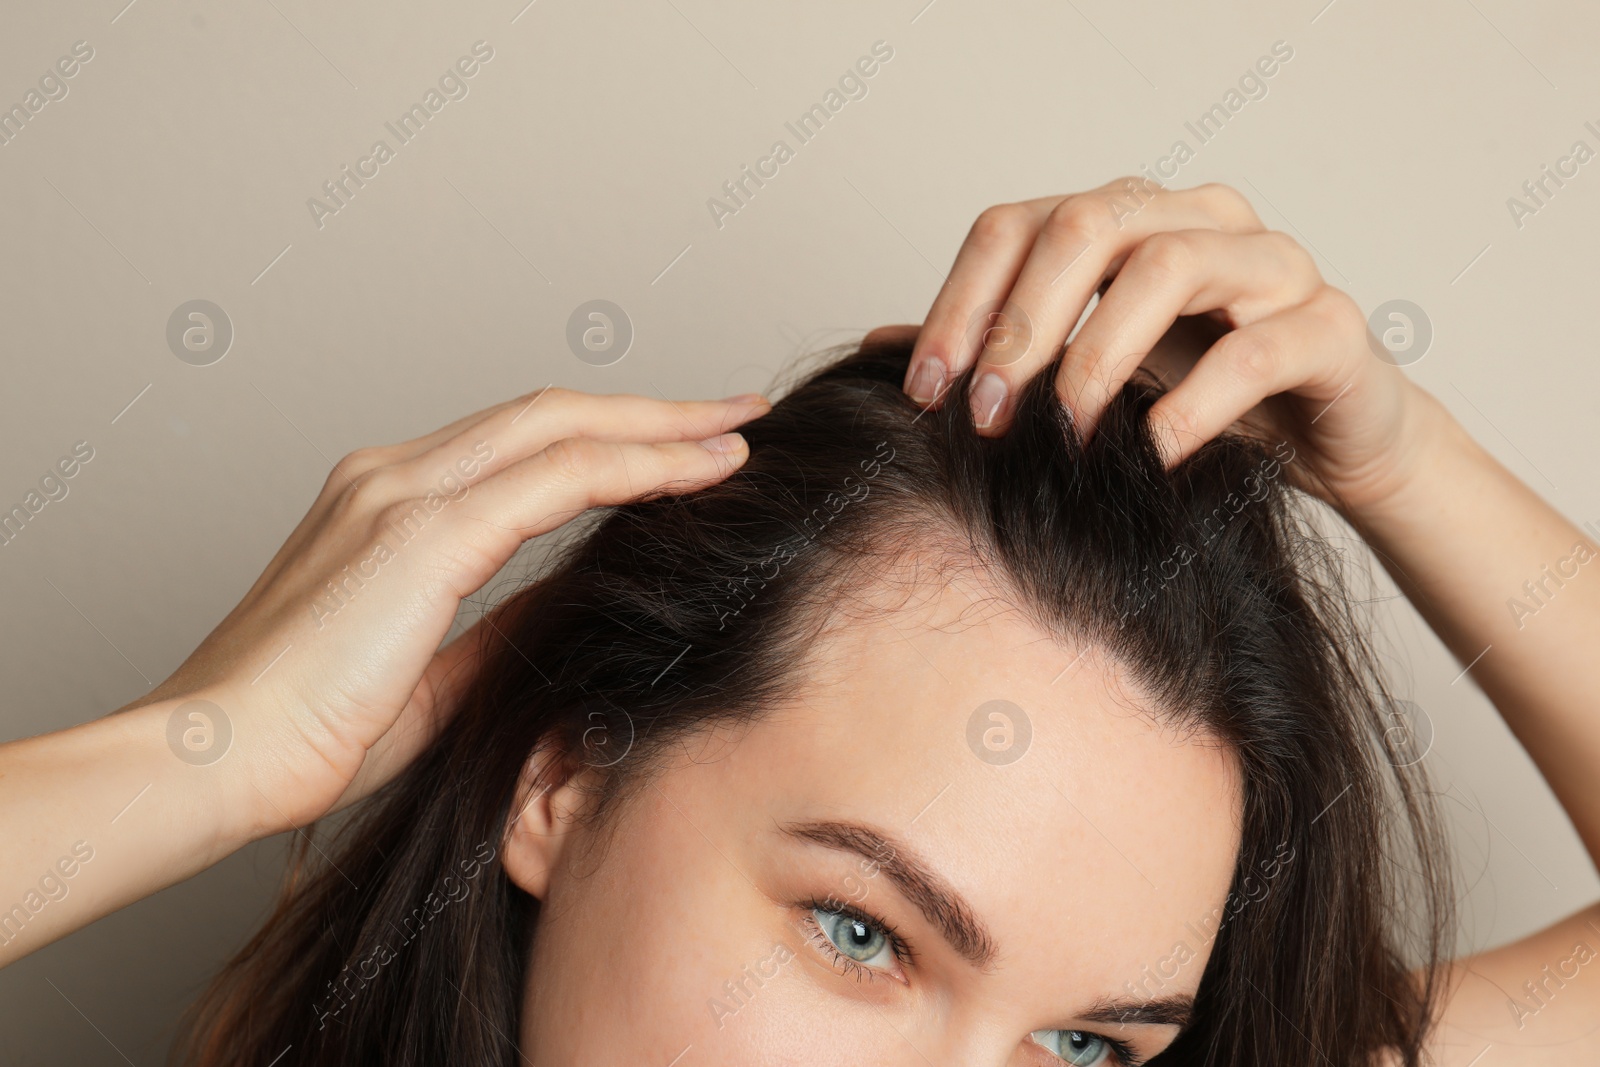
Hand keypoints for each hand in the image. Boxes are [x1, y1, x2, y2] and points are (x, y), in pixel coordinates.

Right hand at [121, 388, 768, 836]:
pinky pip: (558, 476)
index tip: (682, 448)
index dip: (610, 438)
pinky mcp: (421, 531)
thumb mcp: (435, 673)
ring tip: (736, 429)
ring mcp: (402, 492)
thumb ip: (504, 627)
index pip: (522, 445)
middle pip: (551, 413)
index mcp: (386, 502)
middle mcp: (393, 476)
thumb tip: (576, 603)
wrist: (217, 759)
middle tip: (733, 410)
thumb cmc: (305, 732)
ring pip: (562, 426)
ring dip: (660, 423)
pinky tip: (700, 469)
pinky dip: (638, 464)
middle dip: (652, 408)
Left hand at [890, 177, 1442, 513]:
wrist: (1332, 439)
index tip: (925, 390)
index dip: (960, 302)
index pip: (1018, 224)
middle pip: (1086, 227)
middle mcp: (1199, 218)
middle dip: (1021, 326)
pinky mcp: (1331, 326)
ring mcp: (1272, 263)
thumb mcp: (1086, 371)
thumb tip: (880, 342)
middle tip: (989, 415)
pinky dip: (1197, 402)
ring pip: (1170, 267)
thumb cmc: (1201, 396)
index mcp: (1130, 218)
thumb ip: (997, 349)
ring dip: (1100, 357)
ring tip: (1070, 434)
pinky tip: (1157, 452)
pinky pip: (1260, 347)